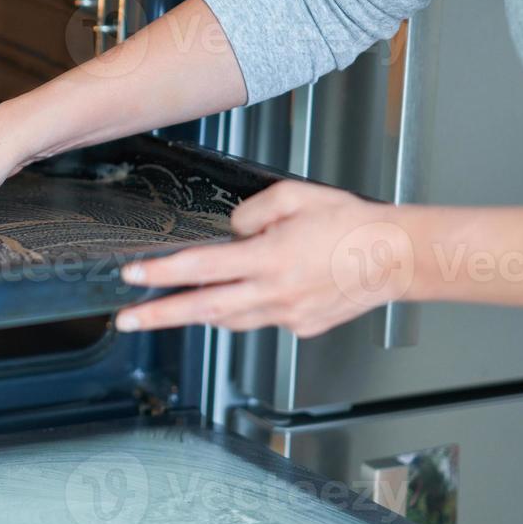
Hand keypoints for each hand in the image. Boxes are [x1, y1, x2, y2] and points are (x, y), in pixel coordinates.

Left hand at [114, 180, 419, 337]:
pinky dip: (246, 309)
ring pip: (230, 319)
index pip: (201, 267)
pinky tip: (242, 296)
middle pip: (203, 307)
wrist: (397, 257)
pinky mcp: (303, 327)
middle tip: (125, 319)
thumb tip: (231, 230)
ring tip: (167, 310)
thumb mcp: (295, 196)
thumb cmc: (352, 223)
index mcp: (269, 258)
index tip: (132, 275)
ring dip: (198, 313)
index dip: (161, 273)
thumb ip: (253, 211)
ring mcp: (288, 315)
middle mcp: (275, 292)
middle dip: (158, 315)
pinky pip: (262, 319)